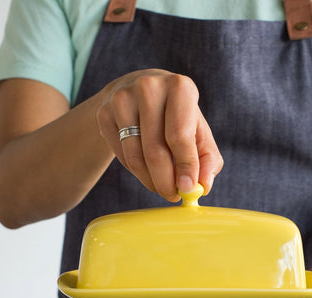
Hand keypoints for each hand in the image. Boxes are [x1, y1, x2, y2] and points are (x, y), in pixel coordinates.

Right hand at [96, 69, 222, 200]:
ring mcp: (122, 99)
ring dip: (151, 181)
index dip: (185, 166)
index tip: (187, 190)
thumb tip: (203, 186)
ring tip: (161, 186)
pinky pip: (122, 156)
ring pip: (136, 157)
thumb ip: (207, 159)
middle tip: (172, 196)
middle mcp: (149, 87)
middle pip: (155, 150)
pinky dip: (136, 171)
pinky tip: (146, 169)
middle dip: (166, 181)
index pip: (180, 136)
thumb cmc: (176, 117)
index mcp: (179, 87)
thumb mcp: (199, 132)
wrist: (138, 93)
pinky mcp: (104, 113)